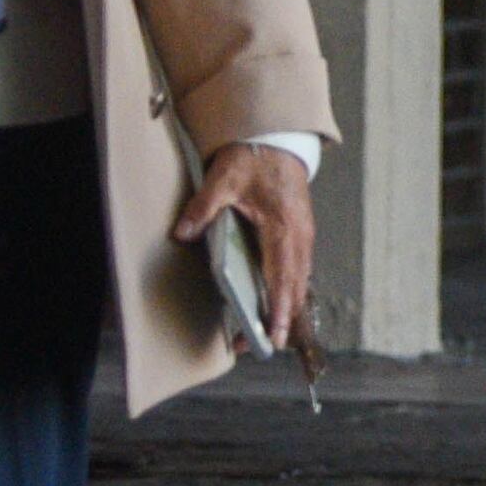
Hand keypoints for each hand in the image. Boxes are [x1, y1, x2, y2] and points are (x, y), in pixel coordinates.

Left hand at [174, 140, 316, 356]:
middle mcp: (299, 238)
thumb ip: (203, 208)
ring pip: (299, 282)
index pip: (282, 278)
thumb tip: (182, 234)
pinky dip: (290, 291)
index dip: (276, 310)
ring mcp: (304, 237)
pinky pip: (299, 270)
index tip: (271, 334)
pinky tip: (277, 302)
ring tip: (269, 333)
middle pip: (294, 288)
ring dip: (286, 308)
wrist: (280, 140)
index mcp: (283, 229)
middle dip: (280, 320)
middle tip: (262, 346)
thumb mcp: (223, 180)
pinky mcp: (301, 234)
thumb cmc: (255, 159)